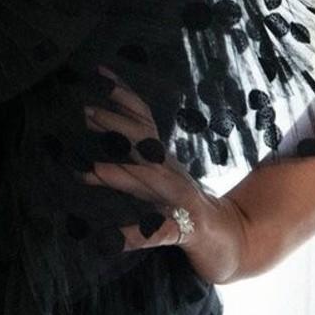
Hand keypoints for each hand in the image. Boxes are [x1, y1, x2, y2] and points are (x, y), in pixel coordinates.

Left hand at [77, 65, 253, 285]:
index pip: (142, 118)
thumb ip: (125, 154)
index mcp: (162, 156)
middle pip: (146, 140)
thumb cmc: (181, 204)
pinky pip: (160, 232)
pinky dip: (139, 234)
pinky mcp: (186, 230)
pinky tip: (115, 240)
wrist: (228, 238)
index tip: (100, 74)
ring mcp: (180, 199)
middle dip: (117, 124)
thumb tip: (88, 132)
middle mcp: (171, 171)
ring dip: (123, 174)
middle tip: (86, 111)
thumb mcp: (153, 174)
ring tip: (94, 170)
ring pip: (153, 181)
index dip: (123, 95)